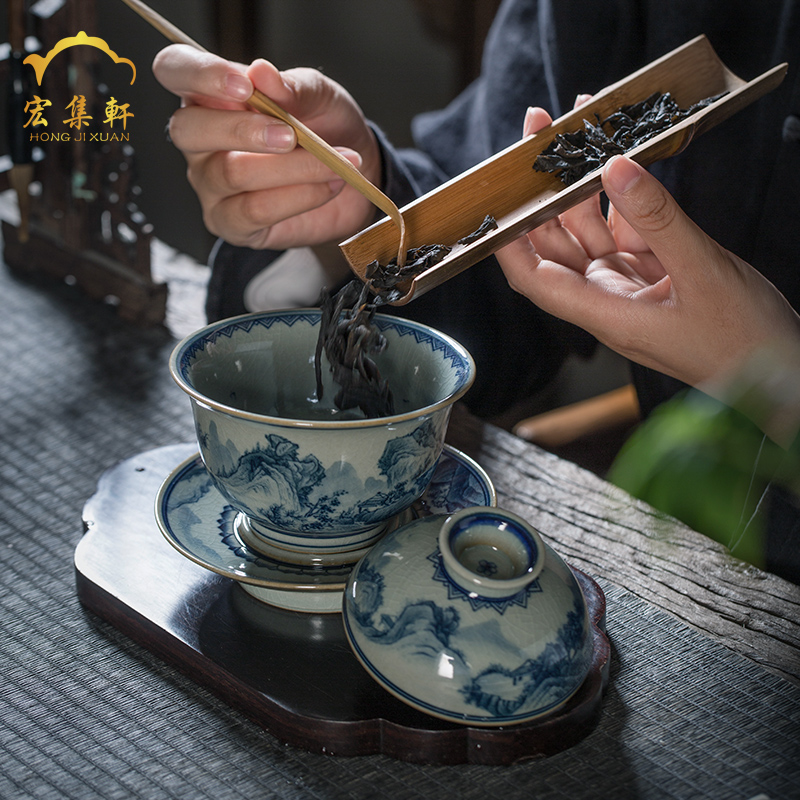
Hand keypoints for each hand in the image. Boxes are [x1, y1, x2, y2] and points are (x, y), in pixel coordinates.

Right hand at [152, 45, 380, 249]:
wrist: (359, 174)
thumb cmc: (328, 128)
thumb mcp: (320, 96)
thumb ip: (293, 86)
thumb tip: (261, 72)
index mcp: (210, 95)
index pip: (174, 69)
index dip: (200, 74)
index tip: (245, 86)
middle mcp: (200, 141)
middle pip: (188, 129)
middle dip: (242, 130)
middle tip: (291, 135)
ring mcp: (210, 185)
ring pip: (232, 173)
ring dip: (292, 167)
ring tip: (333, 162)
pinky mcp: (231, 223)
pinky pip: (254, 211)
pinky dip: (299, 197)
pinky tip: (328, 186)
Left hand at [497, 108, 799, 396]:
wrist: (783, 371)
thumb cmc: (744, 341)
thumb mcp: (703, 272)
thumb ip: (659, 219)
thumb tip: (616, 167)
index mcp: (607, 314)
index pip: (536, 280)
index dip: (509, 242)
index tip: (496, 197)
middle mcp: (608, 300)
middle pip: (556, 245)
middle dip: (541, 191)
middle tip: (539, 133)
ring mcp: (629, 286)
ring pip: (590, 230)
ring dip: (581, 184)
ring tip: (577, 130)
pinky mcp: (654, 273)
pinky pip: (626, 230)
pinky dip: (622, 197)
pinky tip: (618, 161)